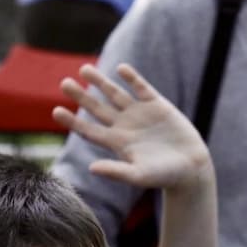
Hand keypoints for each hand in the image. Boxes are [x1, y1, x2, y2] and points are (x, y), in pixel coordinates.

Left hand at [56, 57, 207, 193]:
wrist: (191, 168)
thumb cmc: (164, 177)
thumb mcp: (139, 176)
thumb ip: (116, 172)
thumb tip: (91, 168)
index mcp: (117, 143)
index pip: (89, 130)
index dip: (72, 121)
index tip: (55, 111)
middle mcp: (124, 126)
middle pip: (97, 108)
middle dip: (81, 96)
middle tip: (64, 83)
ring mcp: (140, 114)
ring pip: (115, 94)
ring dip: (100, 82)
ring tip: (84, 69)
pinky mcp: (157, 105)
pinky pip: (141, 88)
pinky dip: (132, 78)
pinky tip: (121, 69)